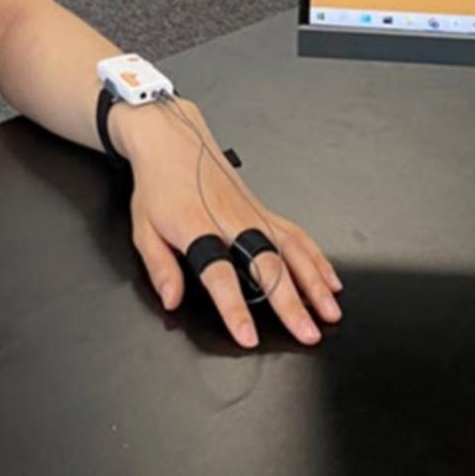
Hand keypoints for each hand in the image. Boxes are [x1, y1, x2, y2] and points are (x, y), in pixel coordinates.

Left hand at [116, 100, 343, 348]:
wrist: (172, 140)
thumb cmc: (159, 184)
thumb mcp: (143, 228)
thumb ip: (160, 268)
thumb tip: (171, 300)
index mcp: (198, 227)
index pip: (220, 274)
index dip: (234, 307)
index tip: (248, 336)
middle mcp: (233, 220)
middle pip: (269, 266)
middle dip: (292, 303)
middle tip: (308, 333)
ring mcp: (254, 214)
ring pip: (292, 251)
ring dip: (315, 284)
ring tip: (330, 312)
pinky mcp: (265, 210)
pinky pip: (297, 236)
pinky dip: (317, 259)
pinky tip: (331, 280)